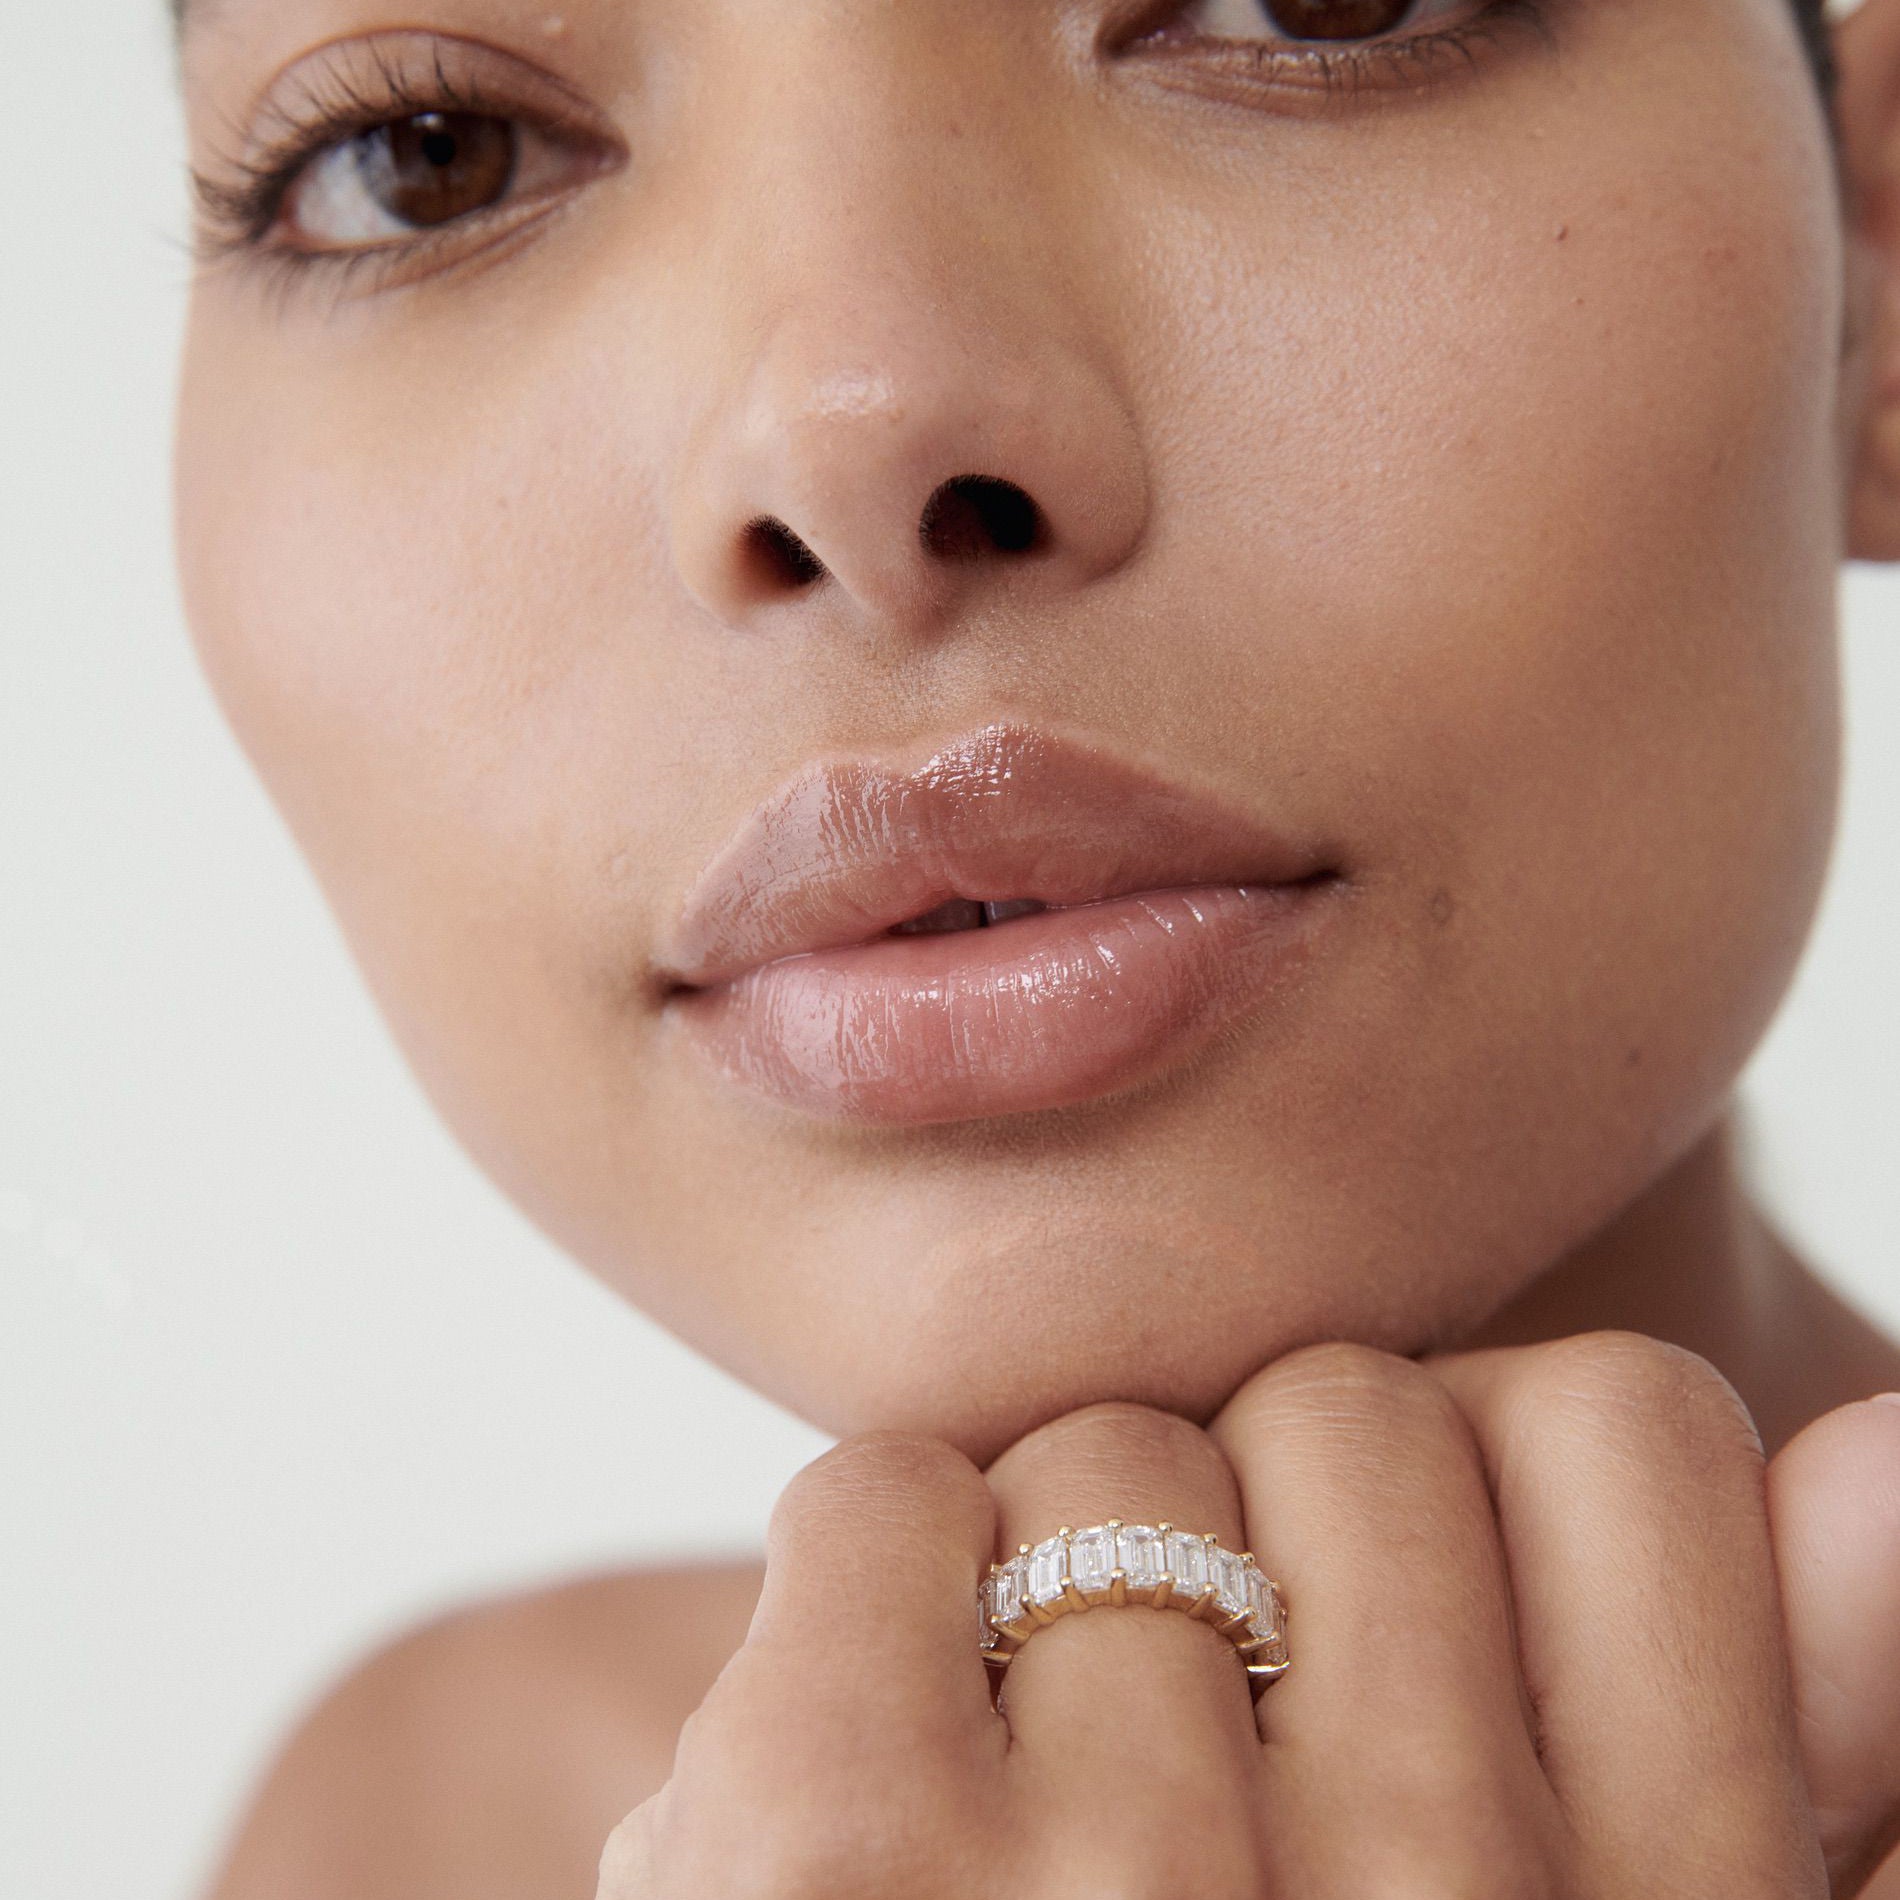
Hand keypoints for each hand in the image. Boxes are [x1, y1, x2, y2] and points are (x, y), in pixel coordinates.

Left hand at [596, 1333, 1899, 1895]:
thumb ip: (1793, 1737)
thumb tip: (1884, 1446)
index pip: (1622, 1424)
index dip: (1497, 1478)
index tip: (1419, 1612)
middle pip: (1347, 1405)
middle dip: (1280, 1529)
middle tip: (1220, 1736)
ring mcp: (1117, 1895)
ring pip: (1110, 1456)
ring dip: (1066, 1590)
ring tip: (1052, 1804)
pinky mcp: (833, 1845)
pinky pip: (886, 1495)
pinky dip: (881, 1577)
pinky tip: (894, 1775)